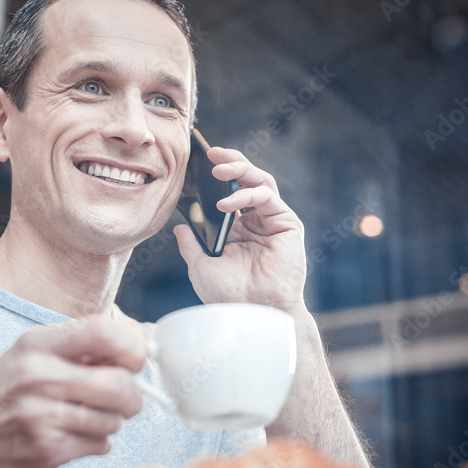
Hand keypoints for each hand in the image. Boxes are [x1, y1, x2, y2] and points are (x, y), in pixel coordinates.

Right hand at [0, 318, 146, 467]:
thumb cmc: (0, 397)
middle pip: (121, 384)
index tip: (136, 360)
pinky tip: (70, 437)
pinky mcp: (48, 450)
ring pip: (115, 419)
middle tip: (123, 400)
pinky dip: (95, 443)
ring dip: (110, 422)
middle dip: (132, 396)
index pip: (104, 332)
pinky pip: (101, 444)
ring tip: (83, 419)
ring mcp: (43, 416)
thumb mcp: (28, 356)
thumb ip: (79, 347)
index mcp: (37, 344)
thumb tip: (139, 340)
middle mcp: (39, 377)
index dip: (133, 347)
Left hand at [174, 147, 306, 310]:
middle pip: (246, 179)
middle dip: (230, 161)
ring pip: (260, 181)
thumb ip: (191, 244)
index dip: (216, 174)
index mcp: (237, 229)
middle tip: (210, 152)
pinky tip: (225, 204)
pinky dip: (246, 195)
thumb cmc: (228, 296)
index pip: (228, 191)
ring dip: (240, 169)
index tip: (197, 160)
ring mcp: (273, 221)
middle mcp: (256, 222)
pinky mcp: (287, 224)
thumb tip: (180, 226)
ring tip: (217, 168)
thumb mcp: (200, 266)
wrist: (252, 314)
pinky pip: (267, 197)